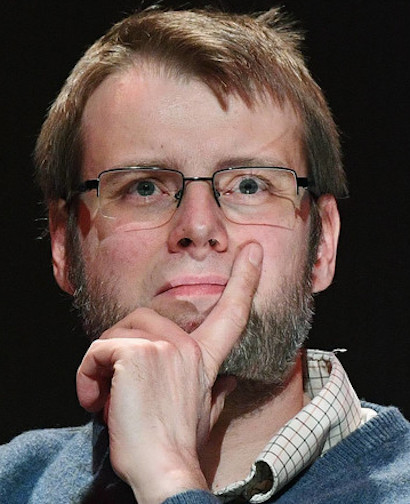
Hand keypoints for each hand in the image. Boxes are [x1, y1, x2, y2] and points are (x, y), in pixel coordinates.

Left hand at [76, 242, 262, 503]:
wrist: (163, 472)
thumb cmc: (177, 444)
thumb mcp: (204, 412)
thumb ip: (215, 390)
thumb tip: (229, 382)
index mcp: (204, 357)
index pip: (231, 311)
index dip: (245, 279)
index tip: (253, 250)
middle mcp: (187, 346)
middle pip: (141, 319)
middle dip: (120, 348)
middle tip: (116, 389)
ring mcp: (164, 347)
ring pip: (116, 333)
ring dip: (101, 366)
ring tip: (107, 398)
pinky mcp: (137, 354)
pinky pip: (98, 350)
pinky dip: (87, 375)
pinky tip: (96, 400)